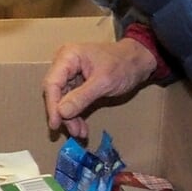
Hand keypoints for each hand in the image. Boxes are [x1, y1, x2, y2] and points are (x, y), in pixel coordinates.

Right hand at [41, 37, 157, 139]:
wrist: (139, 61)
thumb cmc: (124, 65)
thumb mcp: (104, 82)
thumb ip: (81, 97)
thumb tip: (61, 112)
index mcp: (68, 57)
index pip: (52, 83)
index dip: (52, 105)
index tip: (56, 124)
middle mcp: (64, 64)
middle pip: (55, 93)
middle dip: (63, 114)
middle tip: (72, 132)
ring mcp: (70, 74)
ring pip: (63, 100)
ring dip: (70, 118)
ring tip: (79, 133)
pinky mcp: (77, 84)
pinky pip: (71, 101)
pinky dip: (76, 114)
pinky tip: (81, 127)